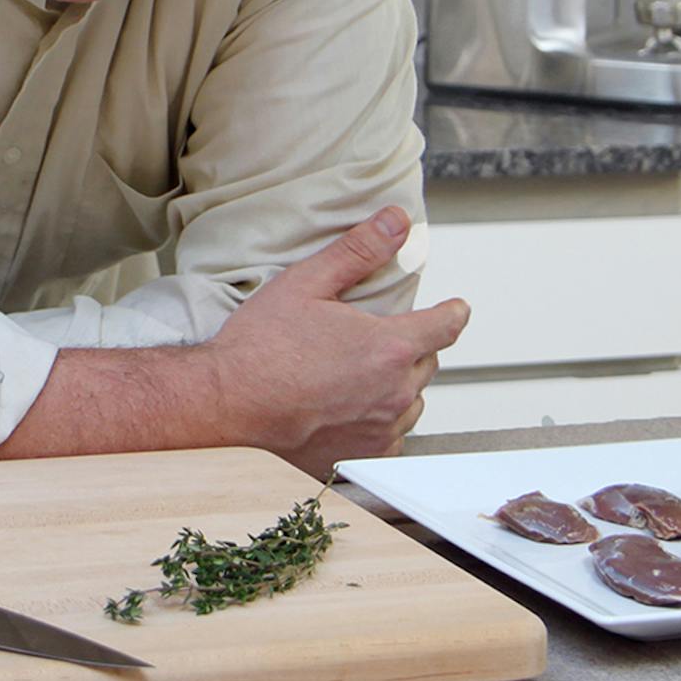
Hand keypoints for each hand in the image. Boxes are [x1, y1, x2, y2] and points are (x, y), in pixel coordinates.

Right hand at [203, 206, 469, 478]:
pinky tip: (347, 409)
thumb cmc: (259, 351)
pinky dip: (379, 422)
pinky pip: (391, 438)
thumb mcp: (306, 284)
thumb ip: (358, 251)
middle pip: (428, 362)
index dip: (452, 312)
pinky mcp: (362, 457)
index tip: (453, 309)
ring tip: (358, 375)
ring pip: (411, 402)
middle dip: (411, 347)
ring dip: (396, 386)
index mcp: (388, 346)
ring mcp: (380, 429)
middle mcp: (393, 392)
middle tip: (375, 339)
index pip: (447, 324)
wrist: (226, 407)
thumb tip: (395, 223)